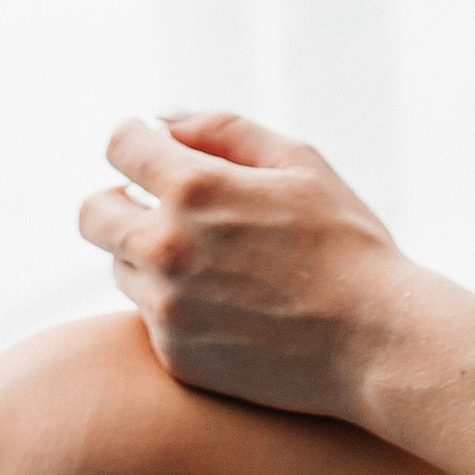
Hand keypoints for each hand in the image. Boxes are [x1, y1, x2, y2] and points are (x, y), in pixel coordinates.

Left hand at [80, 105, 474, 474]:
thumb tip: (161, 117)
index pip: (119, 145)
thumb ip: (224, 128)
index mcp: (194, 189)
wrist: (380, 345)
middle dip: (119, 199)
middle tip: (156, 205)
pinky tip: (227, 306)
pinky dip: (174, 305)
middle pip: (93, 212)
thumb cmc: (348, 245)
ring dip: (146, 255)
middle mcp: (166, 248)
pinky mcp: (175, 356)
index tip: (153, 153)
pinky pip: (148, 318)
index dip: (135, 142)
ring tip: (209, 261)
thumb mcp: (300, 164)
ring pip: (119, 266)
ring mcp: (166, 308)